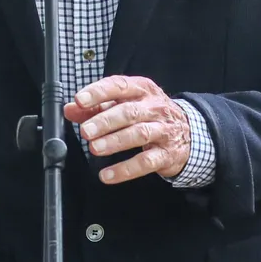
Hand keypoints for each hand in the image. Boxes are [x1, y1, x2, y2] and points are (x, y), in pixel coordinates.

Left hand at [63, 75, 190, 183]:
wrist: (189, 132)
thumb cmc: (150, 114)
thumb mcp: (124, 104)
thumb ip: (96, 107)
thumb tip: (70, 109)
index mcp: (141, 90)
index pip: (119, 86)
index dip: (99, 92)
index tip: (80, 100)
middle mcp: (154, 107)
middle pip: (129, 112)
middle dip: (105, 121)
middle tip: (86, 131)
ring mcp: (163, 131)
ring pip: (139, 134)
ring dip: (115, 142)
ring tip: (95, 149)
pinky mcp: (167, 154)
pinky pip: (146, 162)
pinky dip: (126, 169)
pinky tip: (107, 175)